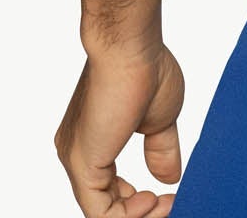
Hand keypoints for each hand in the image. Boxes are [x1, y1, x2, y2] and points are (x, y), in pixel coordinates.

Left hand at [55, 41, 185, 216]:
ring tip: (164, 202)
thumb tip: (169, 177)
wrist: (131, 45)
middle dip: (139, 213)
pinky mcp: (82, 164)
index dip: (137, 202)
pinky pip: (100, 212)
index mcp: (94, 141)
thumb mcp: (160, 119)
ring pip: (101, 211)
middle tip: (169, 204)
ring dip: (137, 215)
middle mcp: (79, 152)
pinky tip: (152, 199)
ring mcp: (77, 159)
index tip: (170, 194)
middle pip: (104, 205)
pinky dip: (127, 216)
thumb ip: (161, 150)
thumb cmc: (145, 67)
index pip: (109, 191)